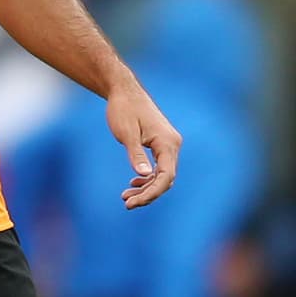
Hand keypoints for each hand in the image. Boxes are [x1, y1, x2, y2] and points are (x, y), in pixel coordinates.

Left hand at [106, 81, 180, 208]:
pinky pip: (158, 168)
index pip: (166, 176)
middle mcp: (172, 145)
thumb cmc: (124, 110)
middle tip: (126, 204)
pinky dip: (147, 178)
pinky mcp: (161, 145)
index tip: (132, 203)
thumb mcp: (126, 134)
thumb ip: (136, 154)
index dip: (151, 193)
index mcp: (167, 143)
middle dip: (147, 194)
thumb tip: (144, 176)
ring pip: (162, 175)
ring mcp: (168, 145)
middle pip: (165, 179)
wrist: (124, 92)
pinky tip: (133, 185)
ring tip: (125, 198)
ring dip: (146, 188)